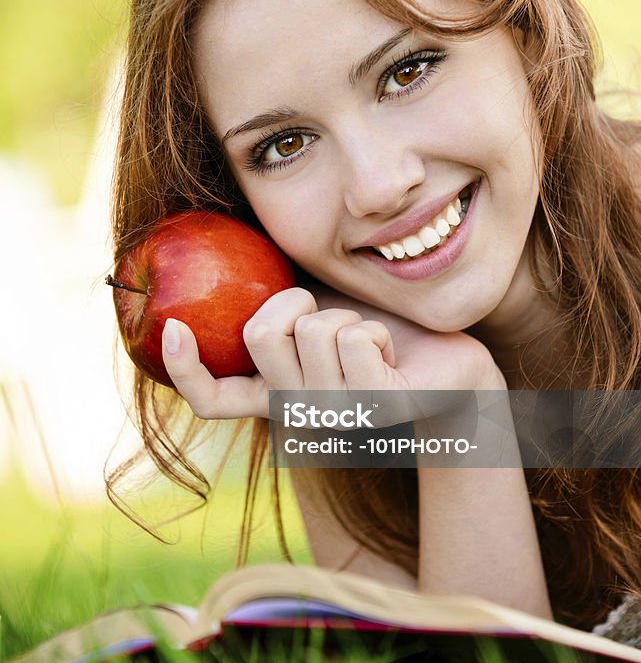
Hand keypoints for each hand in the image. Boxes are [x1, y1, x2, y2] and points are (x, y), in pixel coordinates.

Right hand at [161, 285, 502, 421]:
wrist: (446, 360)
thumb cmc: (375, 326)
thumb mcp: (315, 305)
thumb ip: (271, 294)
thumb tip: (221, 245)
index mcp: (276, 393)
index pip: (214, 400)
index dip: (185, 369)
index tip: (172, 327)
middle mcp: (299, 412)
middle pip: (260, 334)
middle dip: (294, 299)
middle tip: (326, 314)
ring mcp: (338, 417)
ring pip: (313, 330)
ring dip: (346, 314)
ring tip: (369, 339)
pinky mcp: (377, 409)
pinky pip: (354, 338)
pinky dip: (374, 326)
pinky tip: (390, 351)